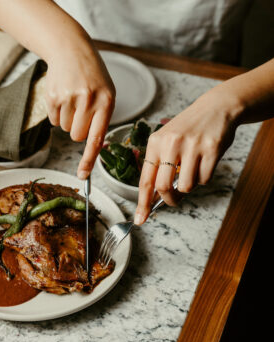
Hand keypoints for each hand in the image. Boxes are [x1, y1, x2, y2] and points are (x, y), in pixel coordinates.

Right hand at [44, 46, 115, 179]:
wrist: (71, 50)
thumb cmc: (91, 76)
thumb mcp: (106, 92)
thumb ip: (102, 118)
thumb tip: (94, 147)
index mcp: (106, 101)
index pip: (96, 138)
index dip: (88, 160)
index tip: (82, 176)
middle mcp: (88, 100)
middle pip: (77, 136)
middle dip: (76, 130)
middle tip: (80, 112)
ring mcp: (69, 98)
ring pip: (64, 129)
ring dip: (67, 119)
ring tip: (72, 99)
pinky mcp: (53, 97)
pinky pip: (53, 120)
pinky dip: (56, 113)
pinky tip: (62, 96)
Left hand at [134, 90, 240, 224]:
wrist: (216, 108)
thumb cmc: (188, 128)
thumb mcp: (166, 140)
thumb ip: (158, 165)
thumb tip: (153, 196)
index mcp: (155, 142)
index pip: (145, 179)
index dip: (143, 202)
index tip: (140, 218)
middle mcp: (171, 144)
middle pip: (163, 186)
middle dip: (169, 199)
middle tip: (173, 200)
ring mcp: (192, 146)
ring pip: (186, 186)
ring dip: (189, 186)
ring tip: (192, 170)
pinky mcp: (211, 149)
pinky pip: (204, 179)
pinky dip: (203, 177)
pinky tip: (204, 163)